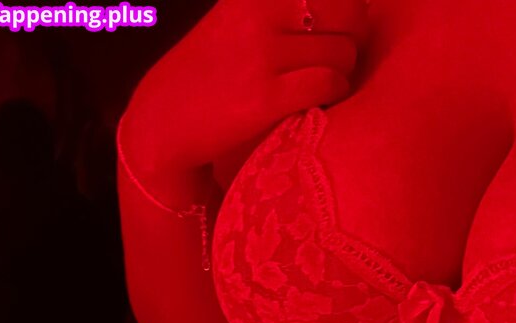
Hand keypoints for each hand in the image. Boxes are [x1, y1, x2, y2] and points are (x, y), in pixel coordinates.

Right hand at [122, 0, 367, 183]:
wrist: (165, 119)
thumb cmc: (210, 71)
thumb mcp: (238, 19)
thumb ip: (279, 9)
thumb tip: (345, 6)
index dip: (347, 11)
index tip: (337, 32)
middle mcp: (260, 14)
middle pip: (347, 17)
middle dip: (350, 41)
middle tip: (334, 63)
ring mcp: (263, 55)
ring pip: (343, 53)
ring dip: (343, 73)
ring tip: (323, 85)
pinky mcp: (267, 96)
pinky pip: (328, 84)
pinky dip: (334, 94)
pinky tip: (320, 101)